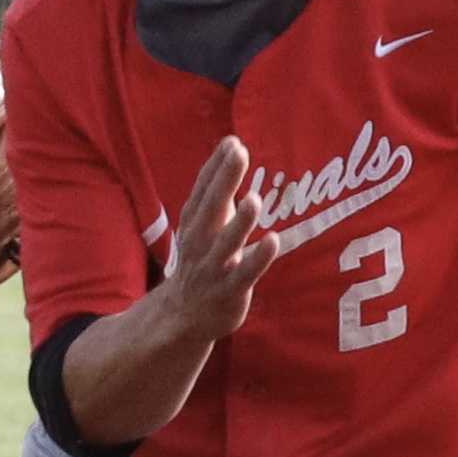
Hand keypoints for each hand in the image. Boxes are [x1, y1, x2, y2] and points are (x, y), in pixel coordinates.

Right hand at [159, 134, 278, 341]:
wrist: (184, 314)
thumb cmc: (202, 258)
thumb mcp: (202, 221)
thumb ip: (216, 185)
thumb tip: (231, 142)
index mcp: (193, 223)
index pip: (202, 191)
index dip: (215, 167)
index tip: (232, 143)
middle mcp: (199, 242)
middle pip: (210, 209)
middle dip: (224, 182)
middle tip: (239, 155)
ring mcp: (213, 268)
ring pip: (226, 244)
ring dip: (239, 222)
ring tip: (253, 200)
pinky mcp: (229, 291)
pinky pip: (245, 275)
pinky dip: (258, 259)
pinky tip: (273, 240)